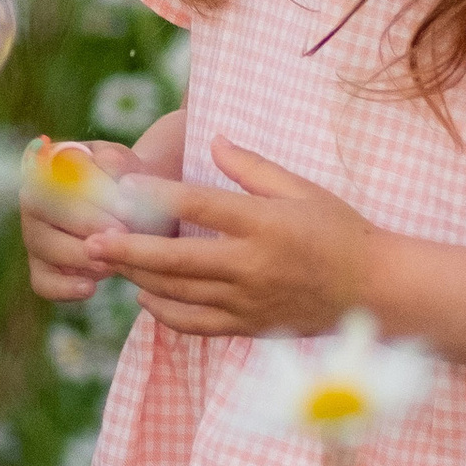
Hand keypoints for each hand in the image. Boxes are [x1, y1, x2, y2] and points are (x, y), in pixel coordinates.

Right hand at [20, 138, 130, 304]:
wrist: (137, 214)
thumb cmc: (129, 185)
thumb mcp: (128, 165)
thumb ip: (118, 161)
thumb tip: (104, 164)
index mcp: (47, 164)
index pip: (53, 171)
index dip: (87, 189)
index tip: (124, 203)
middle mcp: (32, 198)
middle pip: (43, 209)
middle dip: (87, 223)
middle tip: (123, 234)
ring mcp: (34, 235)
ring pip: (44, 246)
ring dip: (80, 254)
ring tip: (113, 260)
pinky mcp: (41, 267)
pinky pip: (42, 282)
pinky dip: (63, 288)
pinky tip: (90, 288)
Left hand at [86, 135, 373, 337]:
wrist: (374, 292)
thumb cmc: (339, 231)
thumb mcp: (301, 188)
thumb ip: (252, 167)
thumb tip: (212, 139)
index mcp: (264, 224)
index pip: (201, 206)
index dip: (158, 195)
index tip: (125, 187)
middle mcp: (252, 266)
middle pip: (176, 259)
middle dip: (128, 249)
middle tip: (90, 240)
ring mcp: (248, 302)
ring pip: (178, 293)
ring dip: (138, 277)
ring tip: (106, 261)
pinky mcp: (247, 326)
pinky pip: (195, 324)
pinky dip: (164, 312)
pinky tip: (145, 294)